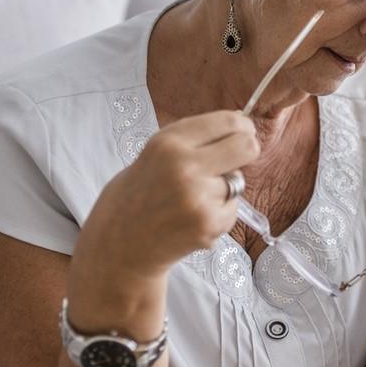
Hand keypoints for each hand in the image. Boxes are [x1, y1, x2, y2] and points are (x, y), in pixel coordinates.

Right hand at [70, 109, 260, 307]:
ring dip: (223, 190)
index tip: (244, 132)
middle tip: (235, 161)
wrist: (118, 245)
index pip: (227, 121)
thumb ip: (195, 139)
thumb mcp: (157, 152)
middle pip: (246, 146)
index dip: (243, 126)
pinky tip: (192, 219)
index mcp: (168, 143)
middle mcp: (183, 166)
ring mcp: (197, 197)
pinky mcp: (207, 224)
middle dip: (247, 152)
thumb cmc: (140, 193)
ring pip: (238, 181)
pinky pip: (232, 209)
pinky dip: (219, 214)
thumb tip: (242, 125)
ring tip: (192, 201)